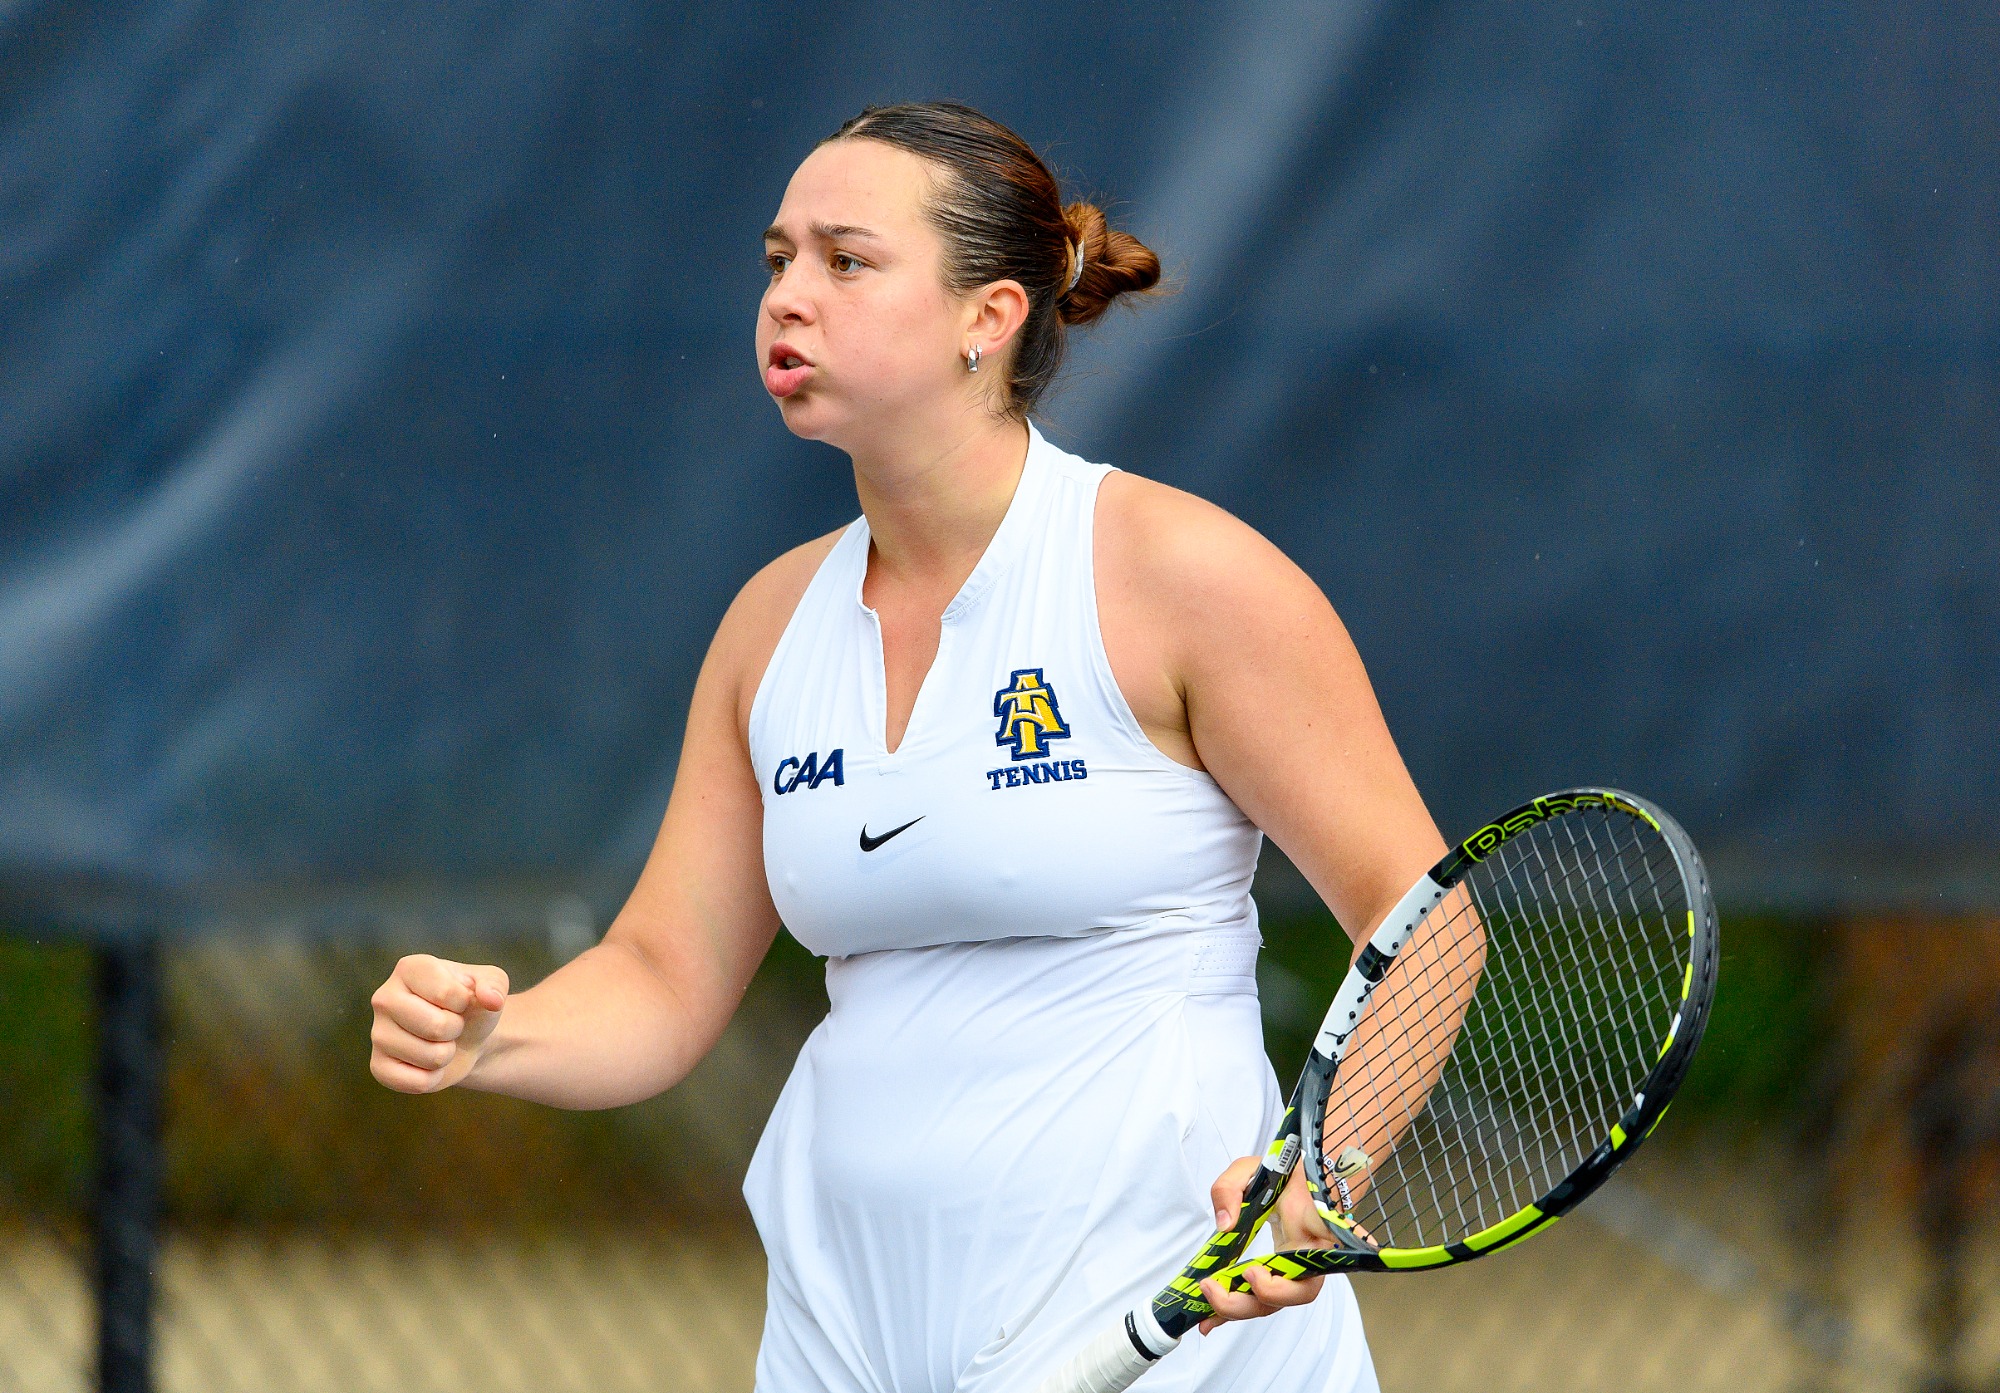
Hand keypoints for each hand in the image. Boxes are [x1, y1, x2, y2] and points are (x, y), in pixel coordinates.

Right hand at [369, 954, 509, 1093]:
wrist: (464, 1037)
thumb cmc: (472, 1004)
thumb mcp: (492, 984)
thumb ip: (494, 985)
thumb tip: (491, 1000)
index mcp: (409, 968)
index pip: (447, 993)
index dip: (465, 1003)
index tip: (460, 1000)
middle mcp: (384, 997)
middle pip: (436, 1026)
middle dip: (456, 1030)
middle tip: (451, 1024)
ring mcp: (377, 1033)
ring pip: (430, 1056)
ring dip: (447, 1054)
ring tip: (440, 1041)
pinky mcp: (378, 1066)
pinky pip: (417, 1083)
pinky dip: (434, 1077)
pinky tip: (427, 1063)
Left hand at [1195, 1155, 1335, 1332]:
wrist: (1296, 1176)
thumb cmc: (1280, 1171)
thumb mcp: (1251, 1166)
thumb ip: (1231, 1188)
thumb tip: (1225, 1224)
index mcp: (1313, 1226)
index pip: (1315, 1261)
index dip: (1287, 1280)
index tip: (1252, 1272)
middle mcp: (1310, 1255)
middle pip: (1293, 1295)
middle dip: (1251, 1301)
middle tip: (1214, 1287)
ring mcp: (1294, 1269)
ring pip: (1275, 1304)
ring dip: (1238, 1310)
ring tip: (1205, 1307)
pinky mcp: (1277, 1275)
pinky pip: (1260, 1299)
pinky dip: (1234, 1310)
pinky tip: (1209, 1319)